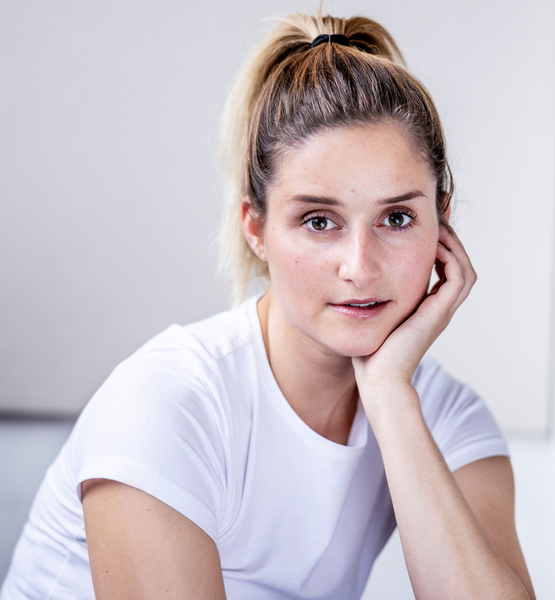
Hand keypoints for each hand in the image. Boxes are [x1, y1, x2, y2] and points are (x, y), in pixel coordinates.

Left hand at [352, 227, 476, 390]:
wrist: (378, 378)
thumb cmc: (369, 353)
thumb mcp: (371, 318)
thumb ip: (371, 301)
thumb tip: (352, 285)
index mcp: (425, 310)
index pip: (444, 274)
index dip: (438, 251)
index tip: (423, 232)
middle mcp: (438, 309)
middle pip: (460, 268)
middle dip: (450, 243)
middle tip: (436, 224)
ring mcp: (441, 312)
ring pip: (465, 270)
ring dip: (454, 247)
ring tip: (438, 229)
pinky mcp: (438, 313)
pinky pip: (458, 278)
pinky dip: (451, 258)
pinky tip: (432, 246)